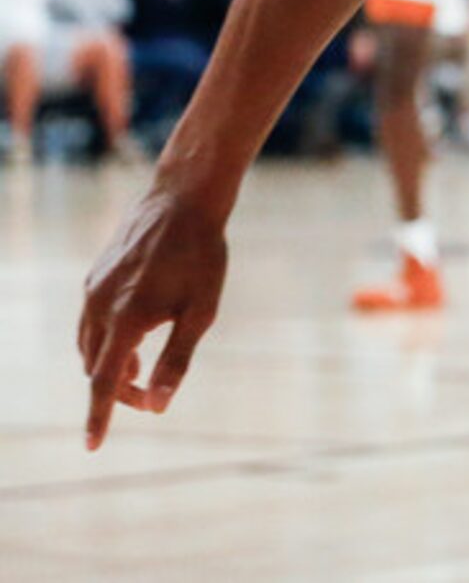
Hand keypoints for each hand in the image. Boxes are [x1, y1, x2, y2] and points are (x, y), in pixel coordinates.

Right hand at [77, 182, 229, 448]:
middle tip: (149, 397)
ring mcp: (92, 290)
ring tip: (137, 372)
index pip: (104, 383)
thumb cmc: (202, 256)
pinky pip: (89, 321)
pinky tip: (129, 337)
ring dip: (108, 366)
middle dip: (117, 390)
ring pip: (88, 345)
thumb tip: (158, 406)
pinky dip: (104, 340)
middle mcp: (98, 308)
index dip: (99, 416)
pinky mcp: (94, 276)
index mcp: (124, 321)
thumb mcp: (201, 311)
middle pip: (96, 368)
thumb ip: (176, 360)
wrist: (182, 200)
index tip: (92, 447)